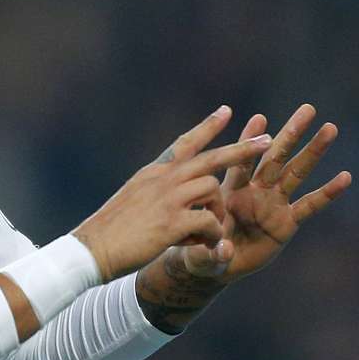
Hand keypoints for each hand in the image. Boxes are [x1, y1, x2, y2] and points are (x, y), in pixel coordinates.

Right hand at [72, 106, 271, 281]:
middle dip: (241, 149)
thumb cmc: (111, 230)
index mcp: (154, 172)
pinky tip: (201, 245)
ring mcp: (168, 199)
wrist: (91, 248)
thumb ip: (155, 190)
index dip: (207, 127)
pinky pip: (208, 222)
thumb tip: (172, 190)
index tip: (227, 111)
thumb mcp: (133, 198)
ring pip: (212, 190)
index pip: (185, 143)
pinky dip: (211, 234)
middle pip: (210, 157)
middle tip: (267, 141)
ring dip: (218, 211)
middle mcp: (163, 179)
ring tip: (209, 230)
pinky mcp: (172, 223)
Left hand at [182, 103, 351, 281]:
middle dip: (291, 133)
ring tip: (330, 128)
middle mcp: (254, 190)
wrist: (213, 262)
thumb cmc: (199, 246)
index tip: (259, 119)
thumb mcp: (201, 247)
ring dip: (313, 151)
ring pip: (295, 173)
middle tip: (307, 109)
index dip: (249, 142)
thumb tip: (225, 251)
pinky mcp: (286, 222)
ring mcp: (272, 204)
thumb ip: (214, 249)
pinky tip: (345, 177)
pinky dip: (327, 193)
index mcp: (229, 189)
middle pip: (275, 157)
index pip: (241, 163)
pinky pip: (309, 205)